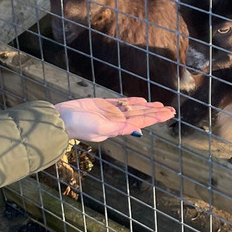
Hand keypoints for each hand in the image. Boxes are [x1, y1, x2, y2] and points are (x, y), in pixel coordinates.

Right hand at [54, 97, 175, 142]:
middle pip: (140, 115)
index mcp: (117, 128)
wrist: (60, 119)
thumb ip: (117, 128)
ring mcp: (109, 113)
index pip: (141, 122)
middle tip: (172, 110)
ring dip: (147, 107)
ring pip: (133, 109)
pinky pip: (121, 103)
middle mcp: (116, 121)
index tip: (169, 114)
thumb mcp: (99, 128)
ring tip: (160, 105)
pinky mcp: (102, 105)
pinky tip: (142, 101)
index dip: (156, 117)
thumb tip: (136, 130)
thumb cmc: (78, 125)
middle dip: (156, 113)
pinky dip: (132, 102)